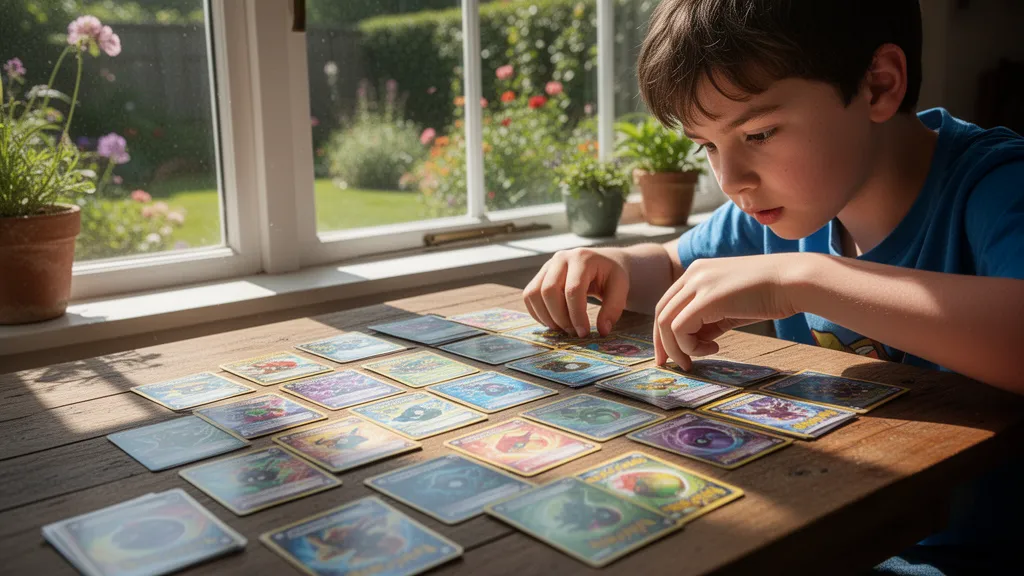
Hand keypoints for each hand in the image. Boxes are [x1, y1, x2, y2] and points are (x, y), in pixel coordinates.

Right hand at [523, 248, 629, 336]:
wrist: (602, 262)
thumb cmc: (611, 275)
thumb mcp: (621, 288)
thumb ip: (613, 308)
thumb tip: (602, 330)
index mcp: (582, 258)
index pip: (573, 290)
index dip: (576, 315)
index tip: (584, 333)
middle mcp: (560, 258)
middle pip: (549, 291)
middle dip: (560, 317)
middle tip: (573, 332)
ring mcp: (547, 266)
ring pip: (534, 294)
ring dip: (546, 317)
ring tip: (563, 329)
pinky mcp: (539, 276)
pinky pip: (529, 297)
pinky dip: (538, 314)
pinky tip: (554, 322)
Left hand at [654, 254, 802, 368]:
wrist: (794, 281)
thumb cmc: (770, 294)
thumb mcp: (732, 307)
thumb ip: (710, 319)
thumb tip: (696, 341)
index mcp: (697, 271)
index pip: (669, 303)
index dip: (665, 331)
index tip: (671, 353)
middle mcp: (692, 274)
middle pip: (661, 312)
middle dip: (663, 343)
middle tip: (670, 364)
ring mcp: (697, 284)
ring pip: (666, 322)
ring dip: (678, 348)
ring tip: (697, 360)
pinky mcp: (705, 299)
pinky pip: (680, 329)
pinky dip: (690, 346)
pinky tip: (715, 348)